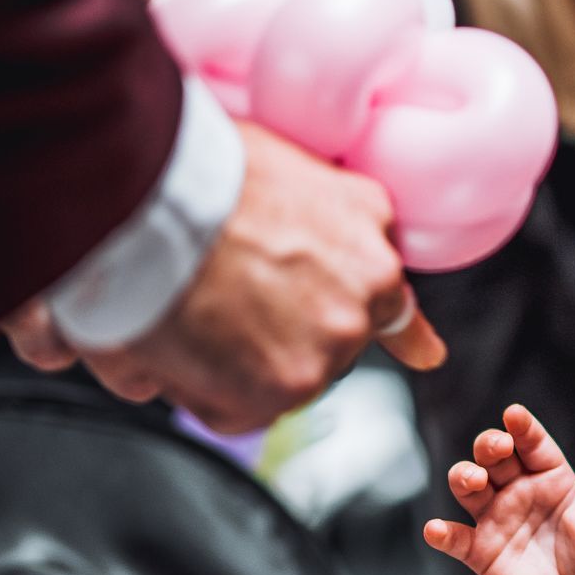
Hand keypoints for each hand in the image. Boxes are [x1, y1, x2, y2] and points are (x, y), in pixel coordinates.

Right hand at [79, 125, 444, 429]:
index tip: (426, 352)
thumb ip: (293, 224)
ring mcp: (335, 336)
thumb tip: (280, 287)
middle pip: (328, 337)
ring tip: (184, 312)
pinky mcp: (291, 383)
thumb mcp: (271, 164)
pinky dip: (198, 392)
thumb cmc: (185, 170)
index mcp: (365, 215)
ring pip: (280, 377)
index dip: (403, 328)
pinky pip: (237, 410)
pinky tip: (173, 345)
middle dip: (279, 336)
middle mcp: (368, 281)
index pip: (394, 287)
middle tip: (215, 303)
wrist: (148, 198)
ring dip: (232, 365)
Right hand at [423, 403, 574, 574]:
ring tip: (473, 479)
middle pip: (495, 457)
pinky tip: (436, 530)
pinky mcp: (479, 550)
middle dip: (491, 446)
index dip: (524, 429)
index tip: (515, 415)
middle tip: (497, 448)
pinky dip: (443, 534)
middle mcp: (518, 490)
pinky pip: (456, 539)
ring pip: (470, 486)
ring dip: (465, 476)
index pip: (534, 445)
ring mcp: (495, 517)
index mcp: (551, 478)